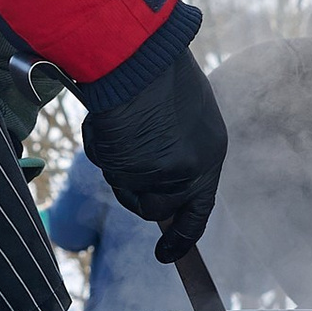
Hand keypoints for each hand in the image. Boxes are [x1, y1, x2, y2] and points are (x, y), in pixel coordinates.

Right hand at [82, 47, 228, 255]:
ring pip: (126, 190)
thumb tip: (164, 181)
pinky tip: (111, 121)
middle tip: (127, 158)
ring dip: (118, 167)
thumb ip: (181, 151)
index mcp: (210, 158)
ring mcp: (157, 174)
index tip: (166, 255)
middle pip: (153, 208)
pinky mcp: (127, 168)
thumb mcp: (188, 115)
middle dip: (136, 191)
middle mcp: (188, 173)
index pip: (198, 212)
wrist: (140, 55)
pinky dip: (101, 149)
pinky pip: (105, 167)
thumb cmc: (162, 73)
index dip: (182, 237)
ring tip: (123, 128)